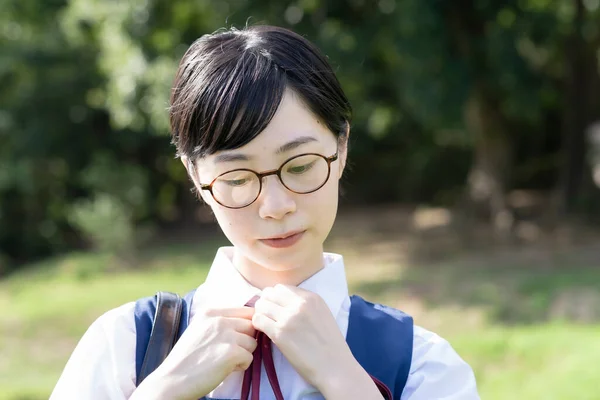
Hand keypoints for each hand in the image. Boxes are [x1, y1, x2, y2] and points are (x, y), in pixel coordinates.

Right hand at [131, 306, 256, 399]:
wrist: (172, 380)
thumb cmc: (186, 359)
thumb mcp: (199, 329)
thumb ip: (220, 322)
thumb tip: (247, 322)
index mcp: (210, 312)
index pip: (245, 311)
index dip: (245, 327)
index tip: (236, 339)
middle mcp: (219, 319)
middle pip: (251, 325)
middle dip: (245, 340)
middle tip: (229, 353)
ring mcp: (226, 335)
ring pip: (252, 342)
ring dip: (243, 354)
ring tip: (224, 361)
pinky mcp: (231, 352)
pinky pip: (249, 358)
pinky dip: (240, 366)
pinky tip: (224, 369)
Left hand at [252, 285, 381, 398]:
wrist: (335, 367)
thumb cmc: (330, 345)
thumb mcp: (322, 314)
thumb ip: (305, 304)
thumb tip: (282, 301)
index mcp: (311, 297)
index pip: (281, 288)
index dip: (275, 297)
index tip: (274, 307)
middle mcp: (300, 304)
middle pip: (269, 294)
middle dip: (265, 303)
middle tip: (267, 316)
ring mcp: (289, 318)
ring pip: (261, 306)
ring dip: (260, 314)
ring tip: (266, 324)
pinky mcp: (280, 334)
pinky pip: (258, 320)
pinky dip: (258, 325)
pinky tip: (264, 332)